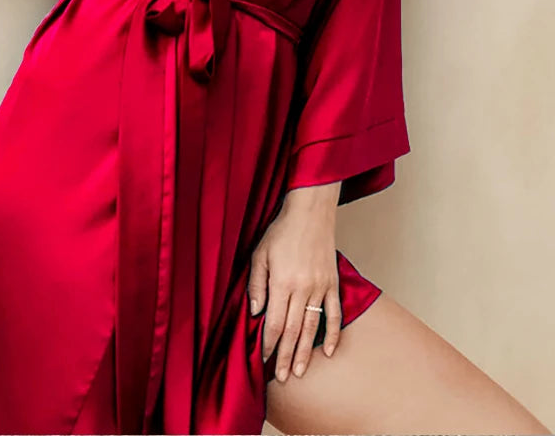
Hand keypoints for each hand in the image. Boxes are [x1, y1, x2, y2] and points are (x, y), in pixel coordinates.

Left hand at [248, 201, 341, 380]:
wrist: (311, 212)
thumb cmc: (281, 231)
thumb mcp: (260, 254)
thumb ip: (257, 284)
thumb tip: (255, 312)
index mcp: (282, 282)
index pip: (273, 323)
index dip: (269, 344)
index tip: (264, 359)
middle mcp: (302, 288)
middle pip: (292, 330)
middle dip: (285, 355)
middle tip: (282, 377)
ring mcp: (320, 287)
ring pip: (311, 327)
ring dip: (305, 351)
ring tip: (299, 371)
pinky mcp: (332, 283)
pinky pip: (334, 314)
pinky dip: (333, 334)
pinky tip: (330, 352)